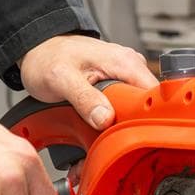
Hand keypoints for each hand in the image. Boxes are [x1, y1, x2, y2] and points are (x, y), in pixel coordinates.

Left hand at [19, 34, 156, 129]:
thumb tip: (104, 118)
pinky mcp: (116, 85)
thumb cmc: (48, 58)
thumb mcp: (61, 79)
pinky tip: (99, 130)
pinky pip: (123, 107)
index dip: (148, 117)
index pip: (155, 95)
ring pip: (134, 110)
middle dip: (131, 128)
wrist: (40, 50)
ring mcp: (124, 77)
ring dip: (120, 128)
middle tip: (109, 144)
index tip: (133, 136)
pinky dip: (113, 122)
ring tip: (100, 140)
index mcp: (125, 63)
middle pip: (147, 107)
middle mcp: (130, 68)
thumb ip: (84, 99)